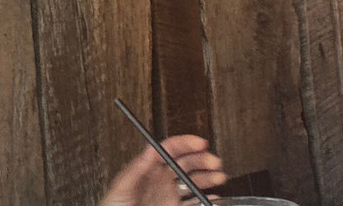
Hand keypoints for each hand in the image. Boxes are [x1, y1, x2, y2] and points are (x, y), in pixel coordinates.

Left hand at [99, 134, 225, 205]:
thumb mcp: (121, 187)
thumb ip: (136, 169)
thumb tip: (150, 150)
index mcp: (148, 169)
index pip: (169, 150)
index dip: (186, 143)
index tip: (201, 143)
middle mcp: (161, 181)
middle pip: (185, 164)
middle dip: (202, 160)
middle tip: (215, 162)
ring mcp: (168, 196)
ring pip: (192, 182)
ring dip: (207, 177)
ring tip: (220, 177)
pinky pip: (193, 203)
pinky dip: (206, 199)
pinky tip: (214, 197)